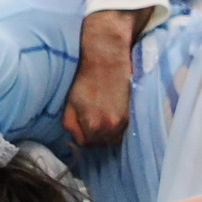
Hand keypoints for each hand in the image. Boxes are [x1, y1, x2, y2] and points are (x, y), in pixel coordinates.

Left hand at [62, 7, 149, 147]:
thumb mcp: (69, 103)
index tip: (81, 120)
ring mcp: (124, 122)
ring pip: (112, 137)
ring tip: (101, 112)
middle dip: (93, 132)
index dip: (81, 132)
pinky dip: (116, 124)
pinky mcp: (131, 114)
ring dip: (106, 130)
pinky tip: (111, 110)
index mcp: (92, 126)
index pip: (84, 143)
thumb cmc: (85, 78)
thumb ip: (70, 125)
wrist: (106, 58)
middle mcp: (110, 128)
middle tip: (90, 114)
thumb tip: (76, 138)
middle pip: (100, 142)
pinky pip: (122, 130)